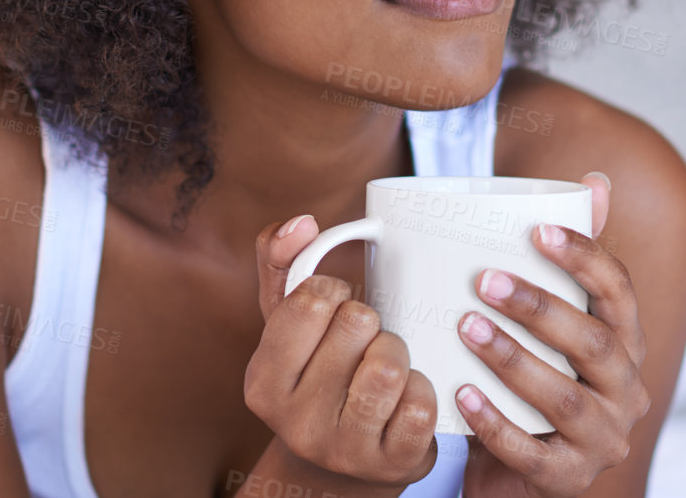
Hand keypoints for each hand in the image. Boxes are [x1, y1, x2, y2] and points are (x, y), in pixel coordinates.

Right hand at [243, 214, 440, 494]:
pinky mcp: (391, 464)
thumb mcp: (289, 323)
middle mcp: (294, 423)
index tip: (334, 309)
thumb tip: (300, 222)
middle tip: (362, 343)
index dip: (335, 291)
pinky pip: (421, 403)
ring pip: (390, 363)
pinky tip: (404, 398)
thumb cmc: (320, 374)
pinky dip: (422, 389)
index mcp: (262, 381)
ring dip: (398, 351)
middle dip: (370, 322)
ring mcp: (343, 449)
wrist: (348, 462)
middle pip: (358, 323)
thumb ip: (282, 263)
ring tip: (385, 365)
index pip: (311, 299)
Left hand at [454, 172, 650, 497]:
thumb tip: (594, 181)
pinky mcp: (567, 479)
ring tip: (465, 327)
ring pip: (563, 397)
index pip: (620, 293)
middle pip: (595, 344)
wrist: (516, 472)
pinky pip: (532, 452)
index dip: (585, 258)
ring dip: (512, 358)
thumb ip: (568, 260)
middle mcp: (627, 391)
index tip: (539, 230)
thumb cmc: (533, 381)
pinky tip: (460, 395)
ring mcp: (602, 440)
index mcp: (627, 344)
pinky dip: (495, 423)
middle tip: (484, 280)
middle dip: (540, 307)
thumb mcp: (554, 325)